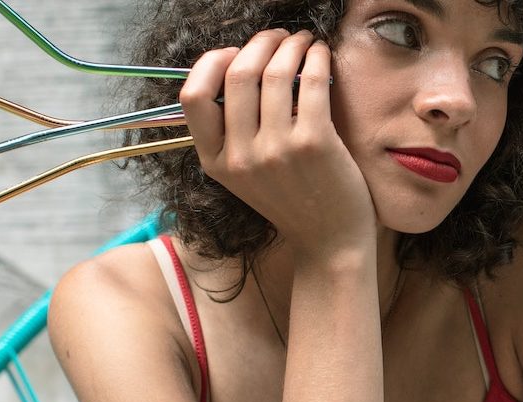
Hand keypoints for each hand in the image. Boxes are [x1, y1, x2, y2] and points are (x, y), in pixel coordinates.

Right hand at [179, 29, 376, 253]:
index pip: (192, 96)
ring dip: (291, 44)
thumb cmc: (293, 201)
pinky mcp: (313, 143)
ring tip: (304, 41)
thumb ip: (233, 134)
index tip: (237, 54)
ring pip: (273, 71)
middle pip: (236, 74)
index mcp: (215, 162)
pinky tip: (321, 54)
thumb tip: (237, 69)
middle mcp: (239, 157)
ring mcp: (275, 150)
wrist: (331, 242)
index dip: (212, 63)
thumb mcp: (245, 175)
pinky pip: (310, 81)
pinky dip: (316, 58)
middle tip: (279, 37)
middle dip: (260, 43)